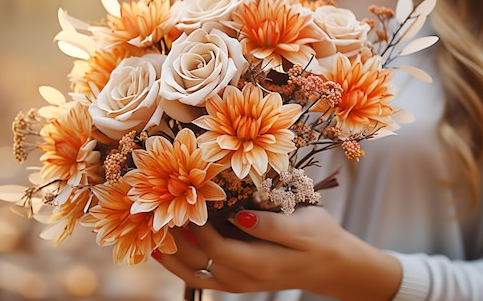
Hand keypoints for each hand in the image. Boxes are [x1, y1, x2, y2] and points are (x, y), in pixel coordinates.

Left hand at [152, 205, 400, 299]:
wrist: (332, 265)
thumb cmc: (321, 239)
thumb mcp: (304, 226)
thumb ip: (270, 225)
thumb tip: (238, 216)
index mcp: (259, 263)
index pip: (216, 247)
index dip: (196, 226)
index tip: (181, 200)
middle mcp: (244, 279)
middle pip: (199, 264)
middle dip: (176, 241)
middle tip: (155, 217)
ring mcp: (240, 283)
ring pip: (197, 275)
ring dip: (173, 258)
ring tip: (150, 240)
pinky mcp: (239, 280)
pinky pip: (205, 277)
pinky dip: (184, 265)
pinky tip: (170, 251)